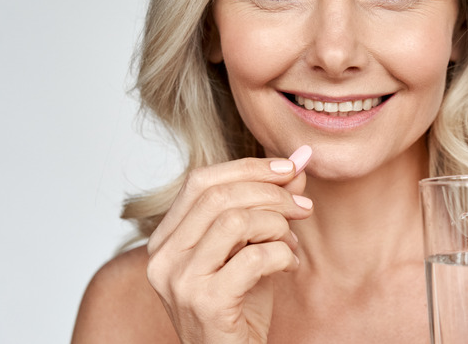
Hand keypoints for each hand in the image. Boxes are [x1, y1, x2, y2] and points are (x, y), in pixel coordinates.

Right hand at [146, 146, 312, 343]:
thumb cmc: (240, 306)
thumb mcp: (252, 247)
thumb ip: (268, 204)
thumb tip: (298, 160)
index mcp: (166, 239)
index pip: (200, 180)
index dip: (248, 167)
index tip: (289, 169)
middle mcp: (163, 258)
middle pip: (218, 196)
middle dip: (271, 193)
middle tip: (303, 207)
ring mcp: (180, 281)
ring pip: (235, 221)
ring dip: (278, 225)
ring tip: (293, 244)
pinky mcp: (206, 303)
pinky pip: (253, 258)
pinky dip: (283, 255)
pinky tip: (290, 266)